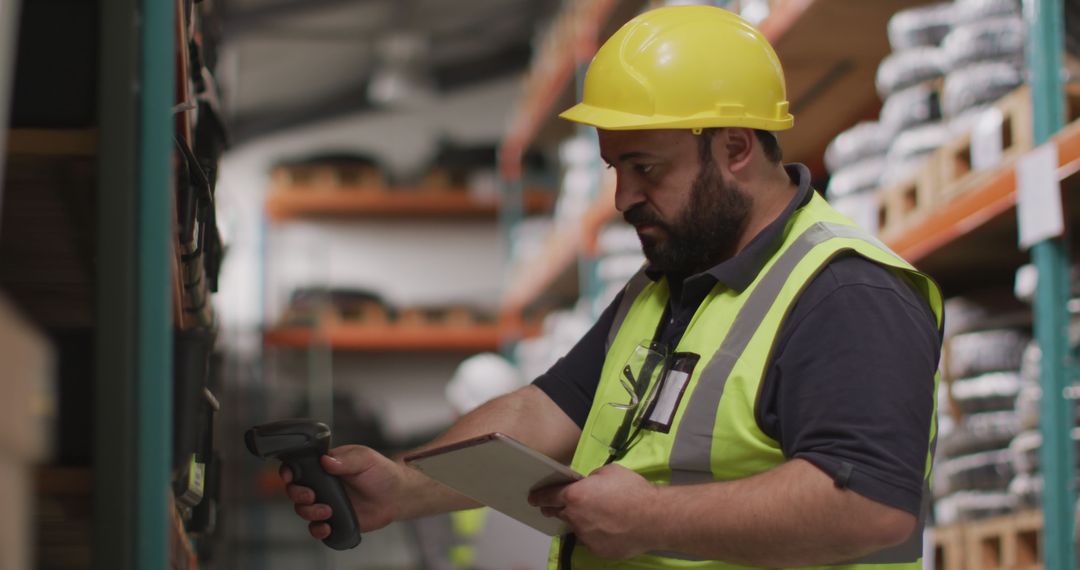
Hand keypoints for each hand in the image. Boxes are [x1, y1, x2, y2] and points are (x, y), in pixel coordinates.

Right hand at [282, 445, 400, 539]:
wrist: (397, 496)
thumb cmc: (382, 473)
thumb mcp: (366, 459)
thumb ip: (346, 459)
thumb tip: (326, 460)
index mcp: (326, 466)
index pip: (299, 466)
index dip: (289, 472)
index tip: (290, 476)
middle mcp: (323, 484)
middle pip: (295, 490)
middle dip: (297, 494)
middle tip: (312, 495)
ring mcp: (327, 502)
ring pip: (303, 510)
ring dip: (309, 512)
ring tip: (328, 511)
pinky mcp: (334, 520)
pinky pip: (316, 528)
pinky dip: (317, 530)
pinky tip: (327, 527)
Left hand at [528, 464, 658, 558]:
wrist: (653, 518)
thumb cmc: (632, 491)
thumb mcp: (609, 472)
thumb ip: (592, 478)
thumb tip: (588, 483)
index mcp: (575, 495)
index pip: (548, 496)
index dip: (539, 497)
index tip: (532, 499)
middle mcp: (575, 517)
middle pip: (558, 513)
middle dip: (556, 508)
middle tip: (560, 505)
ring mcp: (585, 536)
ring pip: (576, 526)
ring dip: (580, 520)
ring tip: (598, 515)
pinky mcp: (597, 549)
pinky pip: (591, 539)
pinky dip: (595, 533)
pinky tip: (609, 527)